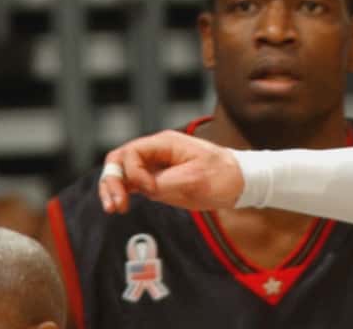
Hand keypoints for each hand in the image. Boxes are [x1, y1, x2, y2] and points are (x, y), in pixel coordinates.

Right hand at [99, 130, 243, 214]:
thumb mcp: (194, 181)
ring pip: (123, 171)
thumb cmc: (222, 177)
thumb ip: (164, 183)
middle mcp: (157, 151)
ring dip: (114, 188)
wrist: (241, 182)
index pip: (133, 153)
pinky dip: (124, 192)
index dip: (134, 174)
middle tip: (113, 206)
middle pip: (121, 159)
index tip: (149, 190)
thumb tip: (142, 188)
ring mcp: (157, 164)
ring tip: (112, 209)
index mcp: (165, 143)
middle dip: (112, 181)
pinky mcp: (159, 179)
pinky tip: (120, 206)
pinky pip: (134, 182)